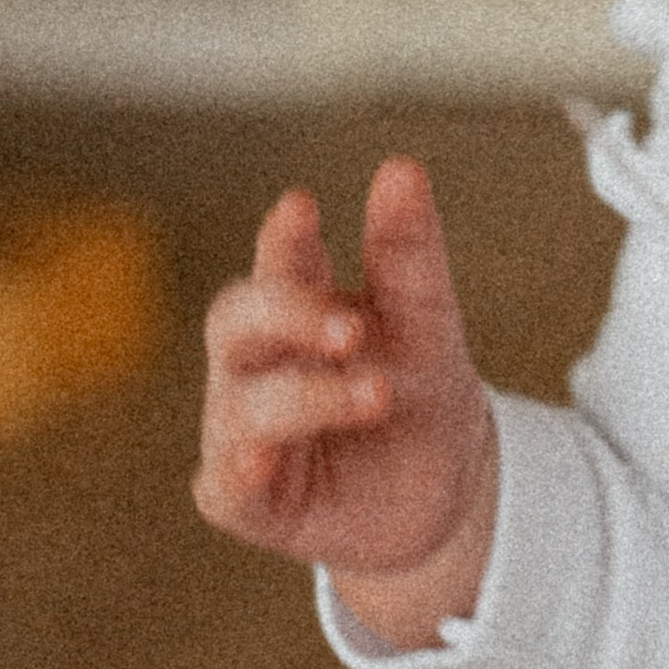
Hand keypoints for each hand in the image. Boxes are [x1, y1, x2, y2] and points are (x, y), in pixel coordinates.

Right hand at [192, 158, 499, 647]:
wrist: (445, 492)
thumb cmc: (420, 390)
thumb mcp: (427, 321)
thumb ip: (409, 252)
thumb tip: (401, 167)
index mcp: (299, 309)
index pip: (279, 263)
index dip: (283, 239)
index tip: (301, 206)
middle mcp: (258, 365)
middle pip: (237, 323)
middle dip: (287, 317)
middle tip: (352, 326)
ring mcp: (245, 433)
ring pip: (243, 406)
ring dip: (310, 398)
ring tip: (378, 392)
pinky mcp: (250, 502)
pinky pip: (223, 486)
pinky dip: (238, 473)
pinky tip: (259, 460)